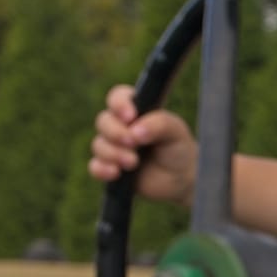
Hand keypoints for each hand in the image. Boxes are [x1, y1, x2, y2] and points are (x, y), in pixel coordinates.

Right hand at [87, 83, 198, 205]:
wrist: (181, 179)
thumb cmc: (178, 148)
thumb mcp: (176, 131)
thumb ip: (159, 124)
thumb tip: (135, 130)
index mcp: (135, 110)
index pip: (118, 97)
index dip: (119, 104)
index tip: (130, 117)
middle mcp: (120, 126)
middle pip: (103, 121)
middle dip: (115, 132)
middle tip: (132, 143)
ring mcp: (113, 147)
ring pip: (99, 144)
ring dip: (113, 153)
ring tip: (132, 163)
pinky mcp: (110, 167)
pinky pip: (95, 166)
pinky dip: (102, 169)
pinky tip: (115, 173)